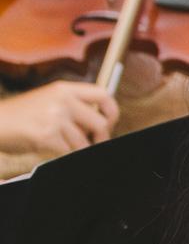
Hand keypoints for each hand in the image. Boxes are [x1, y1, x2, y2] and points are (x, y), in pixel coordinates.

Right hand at [0, 80, 118, 155]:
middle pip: (100, 123)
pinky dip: (63, 154)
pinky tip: (50, 148)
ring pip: (83, 142)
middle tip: (92, 143)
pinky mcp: (47, 135)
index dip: (112, 111)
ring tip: (62, 144)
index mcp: (64, 89)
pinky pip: (68, 151)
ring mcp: (55, 117)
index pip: (103, 94)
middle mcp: (62, 100)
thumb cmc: (20, 116)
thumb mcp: (48, 100)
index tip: (109, 122)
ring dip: (76, 148)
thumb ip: (73, 106)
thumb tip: (101, 121)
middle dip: (100, 138)